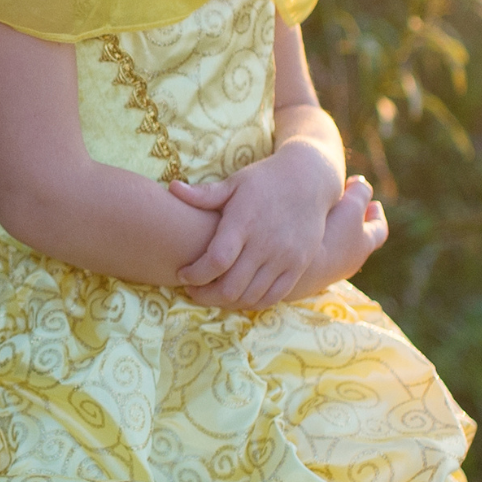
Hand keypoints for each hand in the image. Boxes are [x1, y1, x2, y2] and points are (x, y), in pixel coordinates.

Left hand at [171, 141, 340, 308]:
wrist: (310, 179)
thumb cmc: (265, 180)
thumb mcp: (235, 182)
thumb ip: (205, 194)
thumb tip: (172, 188)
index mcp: (244, 222)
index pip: (217, 260)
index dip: (195, 274)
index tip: (183, 274)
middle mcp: (266, 243)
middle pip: (231, 287)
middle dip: (205, 295)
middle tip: (193, 290)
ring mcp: (285, 257)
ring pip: (251, 297)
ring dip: (227, 302)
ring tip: (214, 293)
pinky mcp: (299, 265)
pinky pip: (273, 297)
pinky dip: (253, 302)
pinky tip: (239, 295)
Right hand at [283, 175, 387, 301]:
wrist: (294, 269)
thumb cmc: (329, 235)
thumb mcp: (351, 206)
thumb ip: (361, 192)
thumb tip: (362, 184)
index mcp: (363, 248)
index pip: (378, 231)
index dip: (377, 216)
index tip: (374, 204)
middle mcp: (347, 263)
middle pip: (357, 240)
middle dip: (353, 220)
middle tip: (346, 203)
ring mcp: (324, 270)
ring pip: (333, 246)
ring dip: (331, 229)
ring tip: (320, 211)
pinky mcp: (302, 272)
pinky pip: (313, 252)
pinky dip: (313, 239)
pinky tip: (300, 226)